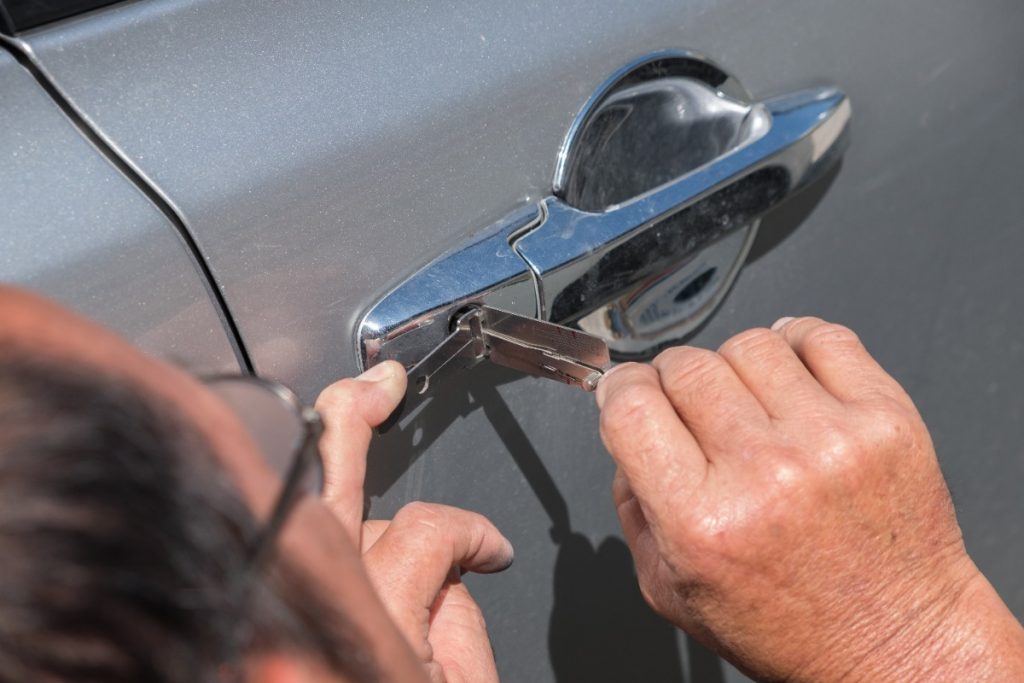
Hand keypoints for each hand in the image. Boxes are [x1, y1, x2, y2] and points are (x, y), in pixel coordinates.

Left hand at [314, 362, 511, 682]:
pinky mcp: (268, 625)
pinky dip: (308, 523)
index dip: (470, 531)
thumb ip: (461, 613)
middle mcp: (317, 611)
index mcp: (375, 625)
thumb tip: (449, 569)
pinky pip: (290, 554)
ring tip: (350, 416)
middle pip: (326, 487)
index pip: (423, 531)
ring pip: (309, 517)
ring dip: (331, 472)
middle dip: (350, 420)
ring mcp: (283, 615)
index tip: (490, 551)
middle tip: (376, 386)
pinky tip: (324, 506)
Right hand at [596, 317, 1023, 681]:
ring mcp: (829, 439)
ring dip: (737, 368)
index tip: (629, 392)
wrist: (893, 642)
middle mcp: (764, 473)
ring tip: (753, 408)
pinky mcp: (883, 418)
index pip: (631, 406)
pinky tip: (796, 381)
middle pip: (685, 366)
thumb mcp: (673, 590)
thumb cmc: (790, 625)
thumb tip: (626, 431)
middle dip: (675, 382)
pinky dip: (798, 345)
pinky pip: (821, 335)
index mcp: (702, 522)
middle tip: (695, 414)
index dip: (620, 389)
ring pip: (748, 342)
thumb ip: (634, 508)